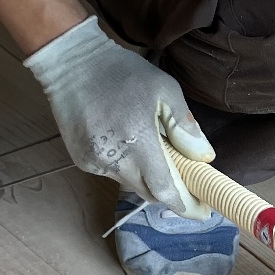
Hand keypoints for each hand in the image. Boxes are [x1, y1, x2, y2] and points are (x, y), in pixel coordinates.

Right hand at [23, 18, 214, 216]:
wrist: (71, 64)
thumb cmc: (123, 72)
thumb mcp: (164, 89)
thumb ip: (183, 126)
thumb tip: (203, 156)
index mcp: (138, 141)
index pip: (164, 189)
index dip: (184, 204)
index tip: (202, 210)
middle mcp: (114, 159)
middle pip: (148, 192)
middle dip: (168, 191)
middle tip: (185, 180)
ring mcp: (94, 162)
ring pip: (129, 183)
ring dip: (146, 176)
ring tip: (152, 150)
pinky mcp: (81, 160)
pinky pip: (111, 173)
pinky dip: (125, 166)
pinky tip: (124, 142)